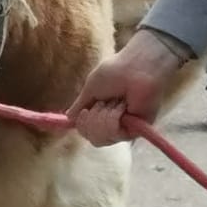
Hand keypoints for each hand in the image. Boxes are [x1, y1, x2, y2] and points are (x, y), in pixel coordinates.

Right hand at [66, 29, 191, 146]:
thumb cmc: (116, 71)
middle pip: (92, 137)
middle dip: (90, 120)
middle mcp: (112, 122)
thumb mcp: (91, 87)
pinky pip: (114, 135)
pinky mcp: (135, 130)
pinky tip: (119, 108)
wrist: (137, 68)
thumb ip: (80, 105)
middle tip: (100, 104)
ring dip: (101, 118)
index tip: (83, 111)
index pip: (87, 129)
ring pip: (101, 138)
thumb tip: (69, 118)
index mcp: (102, 111)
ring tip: (112, 102)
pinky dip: (112, 120)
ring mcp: (124, 127)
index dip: (82, 124)